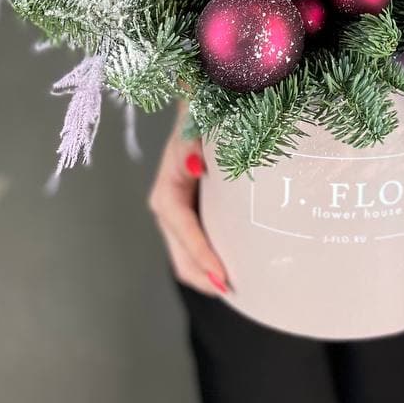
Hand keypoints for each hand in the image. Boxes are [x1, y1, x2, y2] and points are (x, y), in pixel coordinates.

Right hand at [147, 106, 231, 297]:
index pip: (184, 232)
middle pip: (180, 256)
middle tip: (233, 291)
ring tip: (236, 289)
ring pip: (185, 259)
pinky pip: (194, 249)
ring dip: (205, 275)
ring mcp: (176, 216)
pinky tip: (231, 270)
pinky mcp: (189, 217)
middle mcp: (167, 208)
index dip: (201, 256)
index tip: (223, 277)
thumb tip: (196, 165)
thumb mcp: (195, 128)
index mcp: (167, 192)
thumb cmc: (199, 120)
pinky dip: (208, 264)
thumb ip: (193, 145)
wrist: (197, 111)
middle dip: (203, 276)